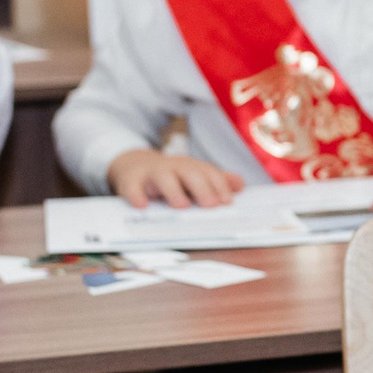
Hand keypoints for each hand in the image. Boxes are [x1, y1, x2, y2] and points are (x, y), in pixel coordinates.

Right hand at [107, 148, 245, 207]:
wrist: (135, 166)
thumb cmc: (171, 176)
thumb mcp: (192, 176)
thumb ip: (215, 181)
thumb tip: (240, 184)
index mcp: (190, 167)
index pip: (208, 173)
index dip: (219, 186)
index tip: (227, 202)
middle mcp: (173, 167)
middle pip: (190, 173)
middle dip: (202, 187)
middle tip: (210, 205)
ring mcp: (152, 173)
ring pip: (163, 177)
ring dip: (173, 190)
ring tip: (181, 205)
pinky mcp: (131, 181)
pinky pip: (132, 187)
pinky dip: (136, 195)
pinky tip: (142, 206)